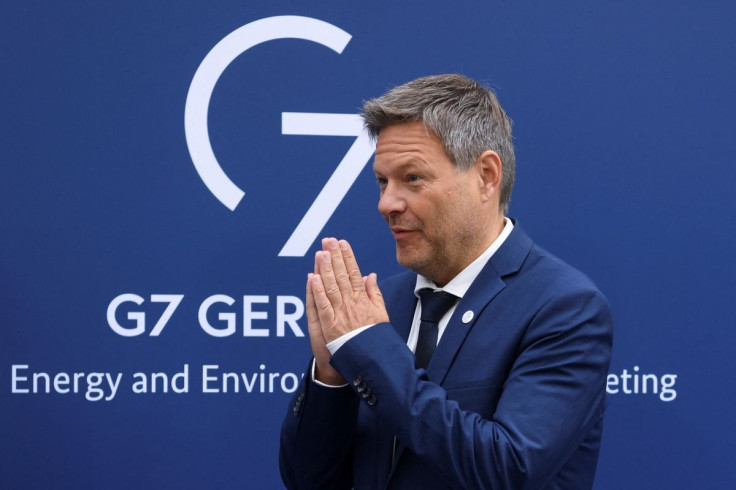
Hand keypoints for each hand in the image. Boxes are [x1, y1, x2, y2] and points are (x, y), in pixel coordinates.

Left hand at [305, 238, 388, 383]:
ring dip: (325, 269)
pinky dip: (317, 291)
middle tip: (328, 240)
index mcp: (364, 300)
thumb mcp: (381, 314)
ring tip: (321, 252)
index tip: (342, 243)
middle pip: (341, 276)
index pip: (354, 273)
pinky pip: (323, 305)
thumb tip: (370, 275)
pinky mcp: (330, 325)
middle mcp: (352, 304)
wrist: (371, 360)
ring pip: (331, 287)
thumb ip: (374, 294)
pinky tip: (312, 278)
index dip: (348, 257)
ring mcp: (341, 314)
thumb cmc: (375, 339)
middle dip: (335, 256)